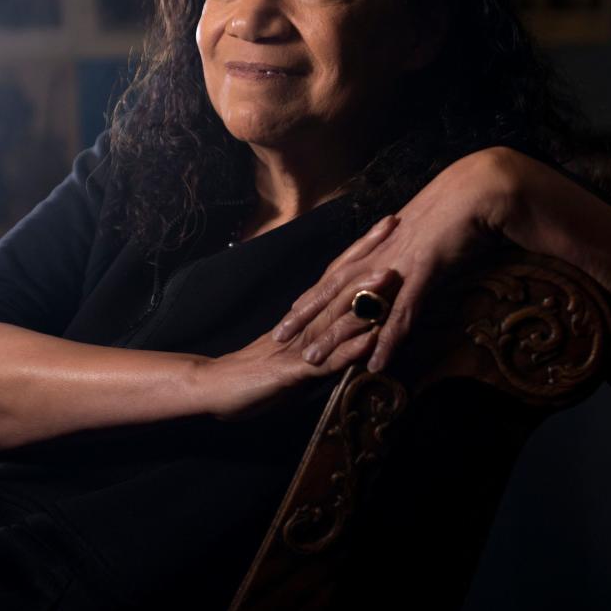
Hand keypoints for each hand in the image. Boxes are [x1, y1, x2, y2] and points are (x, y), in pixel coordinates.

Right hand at [199, 214, 405, 420]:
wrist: (217, 386)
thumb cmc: (258, 369)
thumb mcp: (298, 346)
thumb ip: (324, 333)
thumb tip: (355, 321)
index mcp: (307, 313)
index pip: (338, 272)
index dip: (362, 247)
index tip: (387, 223)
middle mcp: (305, 321)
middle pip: (339, 282)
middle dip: (368, 256)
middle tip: (393, 227)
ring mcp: (301, 344)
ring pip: (336, 315)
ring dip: (363, 296)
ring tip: (388, 276)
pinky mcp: (295, 373)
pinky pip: (328, 361)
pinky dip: (349, 349)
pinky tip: (370, 340)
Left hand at [271, 149, 517, 375]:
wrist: (472, 191)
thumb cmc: (448, 212)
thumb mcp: (417, 238)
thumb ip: (401, 260)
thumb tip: (394, 278)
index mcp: (376, 249)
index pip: (332, 278)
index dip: (308, 299)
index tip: (286, 317)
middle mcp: (378, 258)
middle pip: (332, 293)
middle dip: (305, 318)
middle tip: (279, 341)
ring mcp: (397, 266)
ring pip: (357, 306)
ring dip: (334, 335)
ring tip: (313, 361)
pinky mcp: (420, 273)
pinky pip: (400, 312)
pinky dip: (386, 339)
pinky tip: (376, 362)